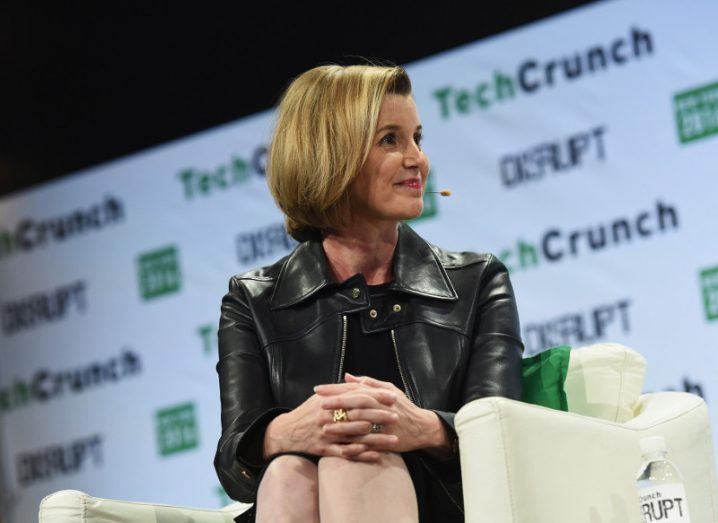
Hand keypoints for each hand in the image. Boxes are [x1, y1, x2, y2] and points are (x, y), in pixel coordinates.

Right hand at [263, 387, 398, 461]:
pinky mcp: (324, 449)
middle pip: (359, 415)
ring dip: (377, 439)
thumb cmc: (306, 413)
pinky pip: (345, 453)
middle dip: (380, 416)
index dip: (376, 397)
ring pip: (356, 436)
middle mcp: (328, 416)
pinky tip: (376, 456)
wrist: (285, 432)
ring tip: (394, 440)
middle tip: (397, 418)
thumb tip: (355, 380)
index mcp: (329, 401)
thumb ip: (338, 390)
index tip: (393, 398)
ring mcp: (326, 433)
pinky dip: (361, 454)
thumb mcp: (320, 397)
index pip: (357, 396)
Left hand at [315, 373, 451, 457]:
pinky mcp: (386, 441)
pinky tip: (341, 447)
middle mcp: (381, 407)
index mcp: (380, 394)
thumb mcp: (389, 389)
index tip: (318, 389)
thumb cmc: (402, 407)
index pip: (354, 388)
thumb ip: (368, 383)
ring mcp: (384, 425)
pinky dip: (355, 446)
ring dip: (342, 425)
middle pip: (356, 403)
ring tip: (325, 426)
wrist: (422, 427)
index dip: (336, 388)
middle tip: (319, 404)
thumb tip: (347, 375)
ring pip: (360, 424)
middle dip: (337, 403)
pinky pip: (368, 444)